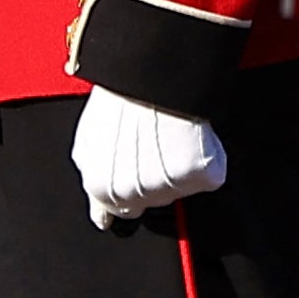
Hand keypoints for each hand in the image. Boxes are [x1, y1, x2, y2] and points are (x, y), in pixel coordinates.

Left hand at [72, 85, 227, 230]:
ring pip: (177, 191)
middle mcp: (133, 195)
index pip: (116, 212)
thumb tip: (100, 216)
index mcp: (101, 189)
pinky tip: (190, 140)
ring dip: (175, 169)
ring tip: (167, 137)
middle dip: (150, 180)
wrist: (151, 81)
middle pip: (149, 201)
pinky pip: (208, 176)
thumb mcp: (89, 144)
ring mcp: (168, 187)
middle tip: (152, 147)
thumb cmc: (120, 104)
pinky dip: (205, 160)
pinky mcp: (200, 177)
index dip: (125, 200)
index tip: (132, 192)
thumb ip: (95, 180)